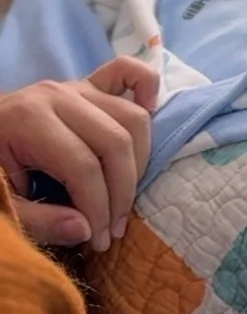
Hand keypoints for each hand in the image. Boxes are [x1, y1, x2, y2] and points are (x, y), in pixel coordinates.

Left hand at [0, 57, 156, 251]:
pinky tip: (151, 114)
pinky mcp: (86, 85)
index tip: (99, 241)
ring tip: (124, 196)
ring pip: (132, 117)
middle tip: (114, 229)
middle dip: (122, 192)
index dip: (98, 208)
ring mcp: (74, 86)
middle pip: (115, 142)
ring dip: (139, 161)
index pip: (83, 166)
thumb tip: (86, 230)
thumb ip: (37, 221)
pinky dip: (147, 88)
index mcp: (29, 121)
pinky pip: (127, 72)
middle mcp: (57, 96)